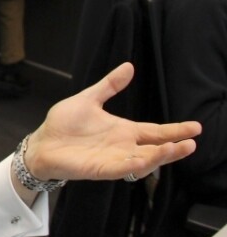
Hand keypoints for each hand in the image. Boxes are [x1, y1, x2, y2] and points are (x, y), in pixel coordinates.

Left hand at [23, 62, 199, 182]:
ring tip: (178, 148)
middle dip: (175, 146)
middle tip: (193, 141)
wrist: (42, 143)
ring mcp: (113, 159)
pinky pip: (123, 168)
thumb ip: (109, 85)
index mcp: (122, 130)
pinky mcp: (101, 169)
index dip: (174, 130)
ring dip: (161, 156)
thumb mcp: (89, 99)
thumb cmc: (63, 124)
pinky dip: (137, 164)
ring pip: (144, 160)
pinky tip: (149, 159)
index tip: (195, 127)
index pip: (154, 131)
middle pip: (155, 148)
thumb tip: (129, 67)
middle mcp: (122, 146)